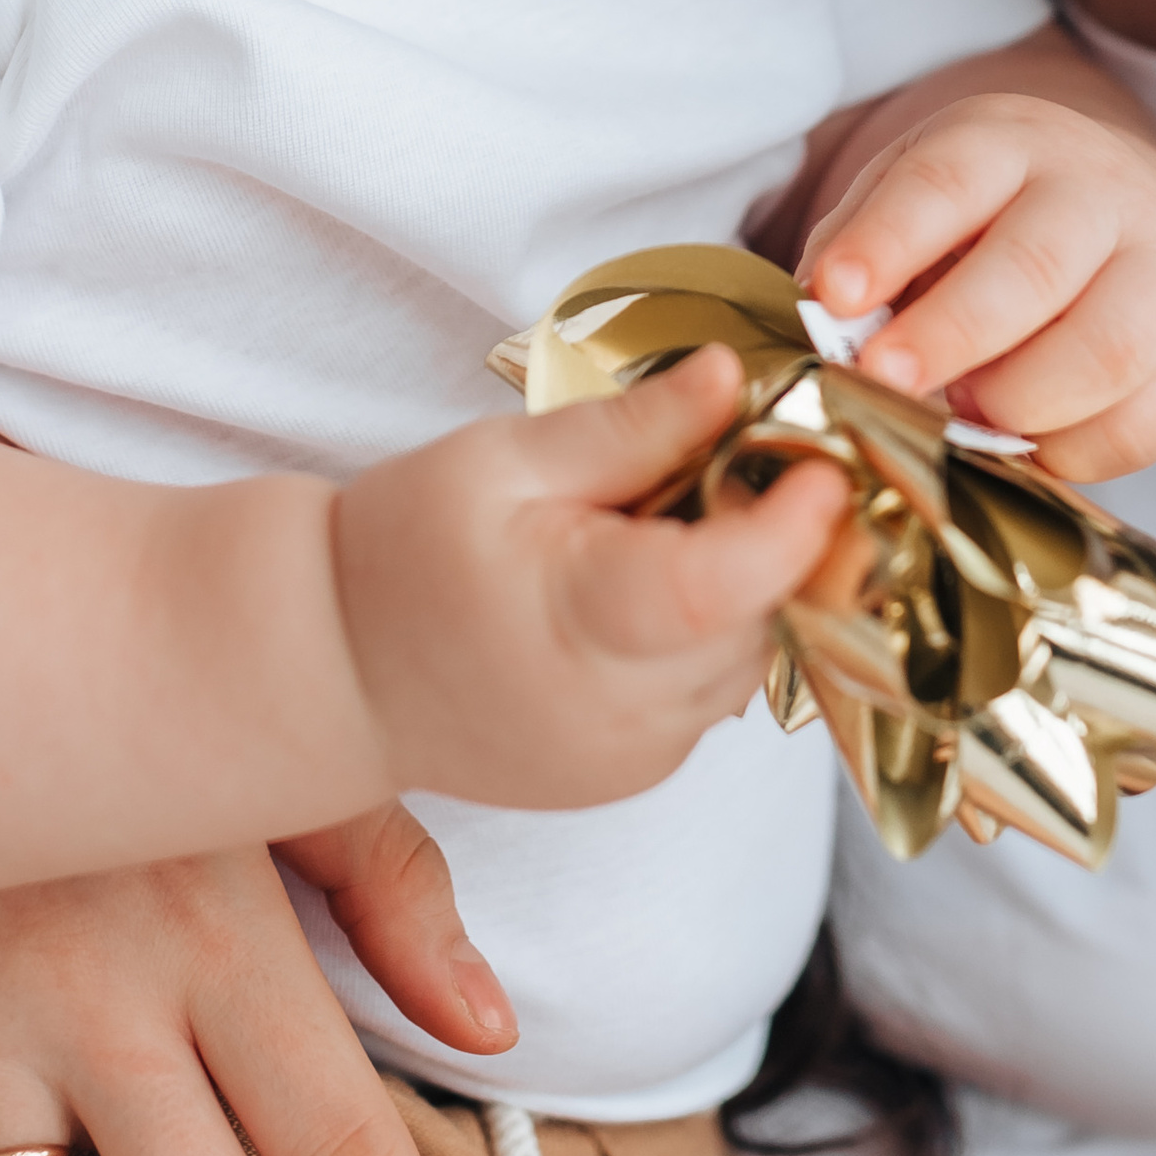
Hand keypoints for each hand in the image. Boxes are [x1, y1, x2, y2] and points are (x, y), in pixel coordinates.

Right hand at [334, 348, 849, 805]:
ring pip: (747, 662)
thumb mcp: (504, 457)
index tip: (823, 464)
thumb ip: (630, 428)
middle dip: (773, 543)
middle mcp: (618, 712)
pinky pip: (711, 695)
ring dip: (744, 591)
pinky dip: (706, 637)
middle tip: (735, 464)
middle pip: (755, 620)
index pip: (721, 586)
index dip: (792, 527)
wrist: (333, 670)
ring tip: (664, 526)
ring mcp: (631, 758)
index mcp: (578, 621)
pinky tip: (644, 588)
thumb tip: (733, 380)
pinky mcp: (634, 774)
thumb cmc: (402, 549)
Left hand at [803, 92, 1155, 479]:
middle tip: (886, 378)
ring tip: (963, 418)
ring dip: (1023, 401)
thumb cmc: (987, 213)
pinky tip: (1028, 446)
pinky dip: (1080, 452)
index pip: (948, 181)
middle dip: (953, 333)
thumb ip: (861, 251)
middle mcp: (1099, 191)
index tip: (834, 295)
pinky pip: (1150, 419)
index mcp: (1008, 142)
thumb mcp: (914, 195)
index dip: (889, 241)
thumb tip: (823, 329)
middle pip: (1036, 265)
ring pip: (1111, 346)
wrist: (1118, 192)